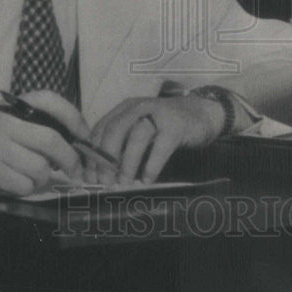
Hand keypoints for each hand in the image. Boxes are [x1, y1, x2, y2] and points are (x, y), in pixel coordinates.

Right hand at [0, 91, 88, 206]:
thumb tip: (81, 142)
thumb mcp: (14, 125)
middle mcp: (3, 122)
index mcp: (13, 106)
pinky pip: (25, 185)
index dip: (73, 118)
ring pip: (40, 168)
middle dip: (69, 158)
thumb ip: (42, 127)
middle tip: (75, 170)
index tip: (85, 136)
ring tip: (31, 174)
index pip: (50, 100)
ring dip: (43, 177)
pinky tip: (15, 182)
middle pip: (51, 140)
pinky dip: (27, 188)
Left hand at [86, 95, 225, 185]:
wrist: (202, 113)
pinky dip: (151, 166)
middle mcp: (139, 107)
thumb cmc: (165, 127)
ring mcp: (159, 115)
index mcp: (125, 108)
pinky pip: (160, 148)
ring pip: (136, 137)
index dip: (92, 154)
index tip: (89, 178)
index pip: (101, 128)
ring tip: (124, 184)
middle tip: (105, 183)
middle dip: (106, 160)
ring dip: (127, 164)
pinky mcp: (176, 126)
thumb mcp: (140, 129)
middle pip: (114, 130)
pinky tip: (148, 180)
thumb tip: (100, 173)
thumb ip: (122, 144)